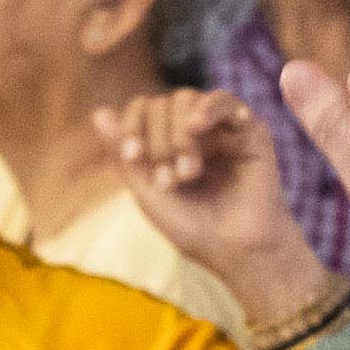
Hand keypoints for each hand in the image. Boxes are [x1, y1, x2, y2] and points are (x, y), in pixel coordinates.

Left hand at [103, 77, 327, 332]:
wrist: (236, 249)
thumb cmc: (193, 227)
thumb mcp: (147, 191)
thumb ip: (124, 152)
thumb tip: (98, 112)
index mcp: (169, 142)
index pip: (142, 109)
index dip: (132, 126)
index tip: (133, 156)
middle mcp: (195, 131)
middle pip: (163, 104)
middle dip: (159, 141)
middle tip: (171, 180)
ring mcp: (222, 129)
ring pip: (187, 99)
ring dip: (179, 135)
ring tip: (189, 171)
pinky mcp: (250, 130)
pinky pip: (225, 101)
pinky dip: (208, 107)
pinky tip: (198, 125)